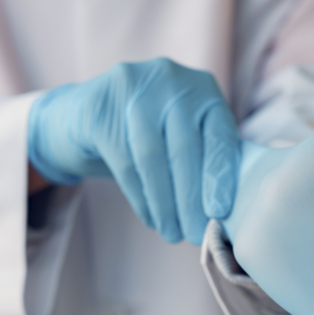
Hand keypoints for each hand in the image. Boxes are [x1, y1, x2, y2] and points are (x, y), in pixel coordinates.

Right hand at [28, 57, 241, 244]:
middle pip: (185, 148)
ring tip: (172, 234)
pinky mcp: (100, 109)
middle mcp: (171, 80)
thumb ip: (206, 157)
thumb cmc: (151, 134)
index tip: (220, 212)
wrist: (88, 115)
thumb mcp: (184, 134)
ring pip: (152, 158)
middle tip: (195, 234)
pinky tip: (151, 219)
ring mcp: (132, 89)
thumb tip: (225, 212)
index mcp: (202, 88)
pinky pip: (124, 163)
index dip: (220, 175)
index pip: (218, 134)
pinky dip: (140, 198)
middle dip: (191, 198)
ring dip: (165, 204)